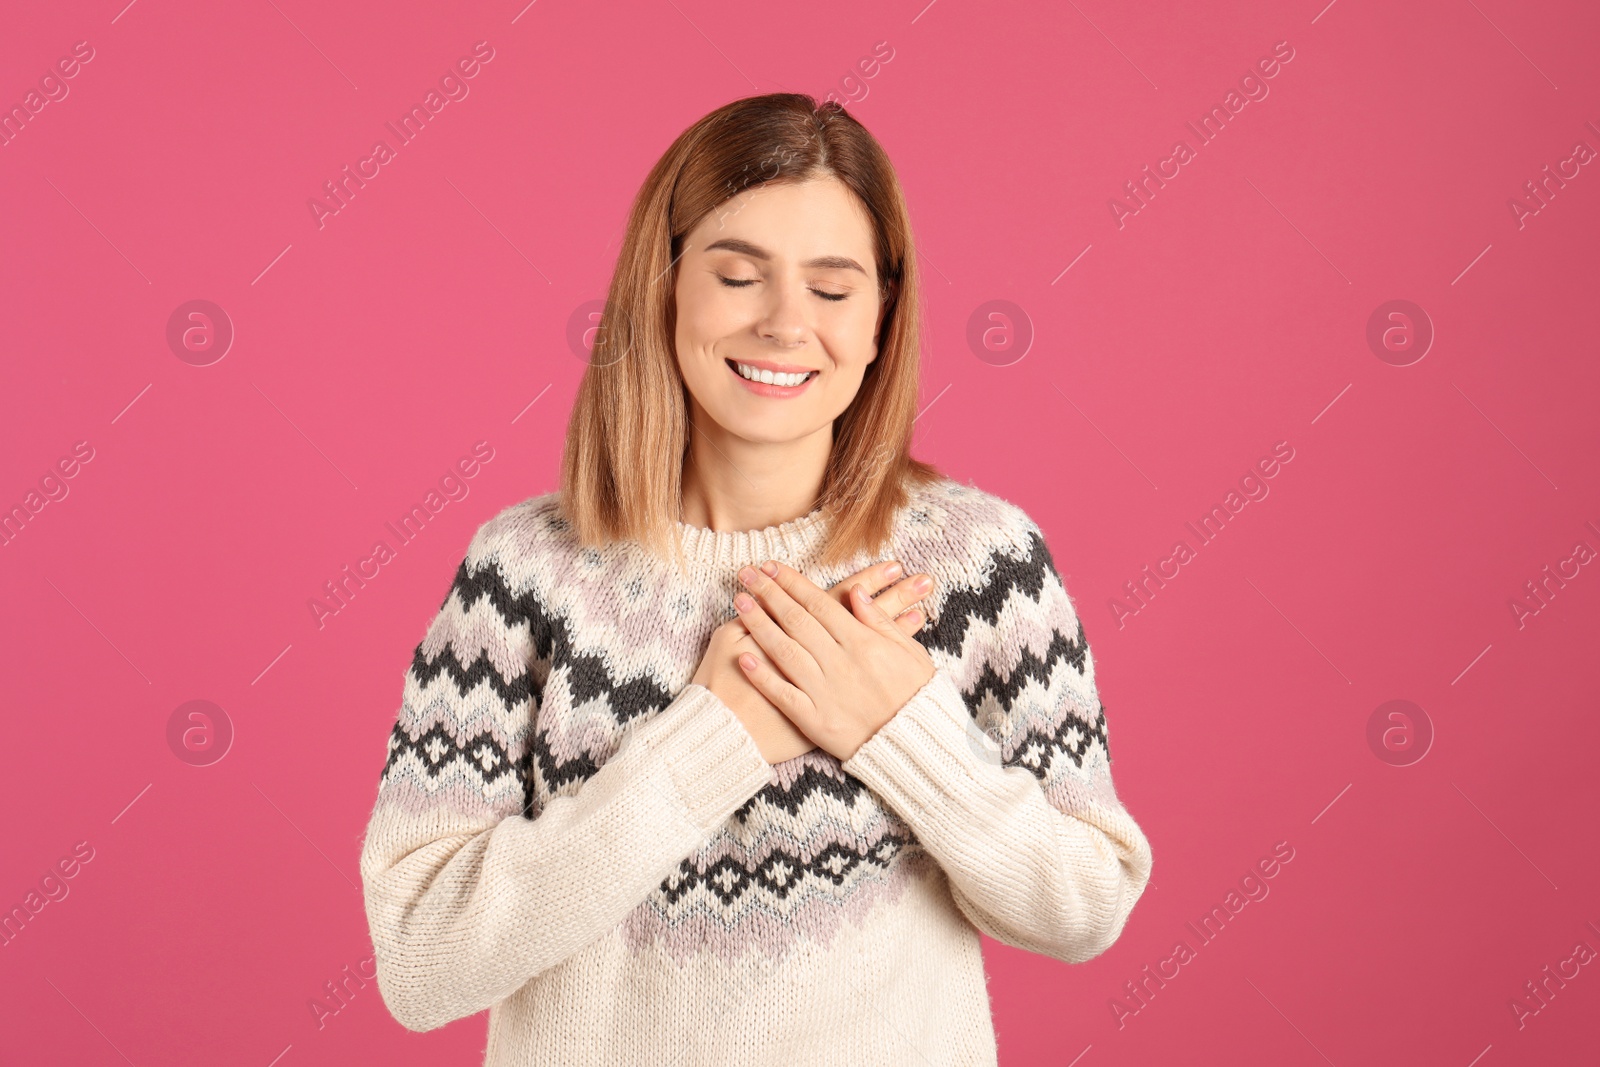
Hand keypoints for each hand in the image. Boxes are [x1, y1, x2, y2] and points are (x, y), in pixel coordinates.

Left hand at [731, 559, 937, 761]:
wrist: (916, 746)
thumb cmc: (917, 696)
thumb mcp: (911, 652)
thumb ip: (880, 621)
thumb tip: (857, 591)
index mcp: (863, 643)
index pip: (820, 603)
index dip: (792, 582)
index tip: (771, 566)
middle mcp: (839, 663)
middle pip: (796, 620)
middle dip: (769, 593)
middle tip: (746, 574)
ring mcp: (824, 691)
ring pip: (784, 651)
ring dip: (758, 624)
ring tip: (738, 602)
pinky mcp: (815, 720)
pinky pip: (783, 695)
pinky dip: (762, 676)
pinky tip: (743, 657)